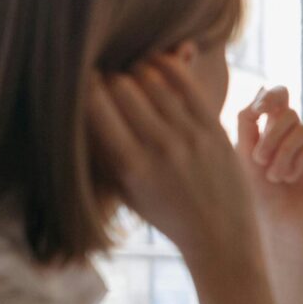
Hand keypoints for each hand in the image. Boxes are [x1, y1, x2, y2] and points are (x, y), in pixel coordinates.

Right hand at [87, 58, 284, 303]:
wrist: (221, 237)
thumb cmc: (167, 215)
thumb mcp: (125, 191)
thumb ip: (103, 153)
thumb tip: (80, 108)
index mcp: (130, 167)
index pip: (95, 106)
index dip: (86, 89)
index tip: (86, 88)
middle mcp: (159, 148)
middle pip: (121, 86)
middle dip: (111, 80)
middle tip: (112, 85)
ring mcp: (189, 137)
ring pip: (152, 80)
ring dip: (138, 73)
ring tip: (135, 80)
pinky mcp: (214, 129)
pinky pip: (185, 82)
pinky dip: (167, 66)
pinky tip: (157, 66)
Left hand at [236, 86, 302, 259]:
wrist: (272, 231)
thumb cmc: (254, 197)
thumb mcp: (243, 155)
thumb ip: (248, 123)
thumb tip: (260, 90)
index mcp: (274, 133)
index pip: (279, 100)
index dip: (271, 97)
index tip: (259, 110)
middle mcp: (297, 140)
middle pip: (289, 114)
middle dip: (272, 135)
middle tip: (259, 160)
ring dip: (284, 153)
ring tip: (274, 177)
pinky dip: (300, 161)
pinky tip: (290, 179)